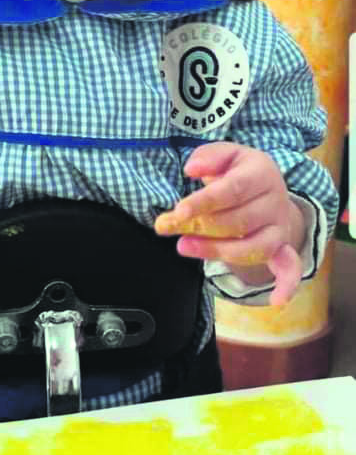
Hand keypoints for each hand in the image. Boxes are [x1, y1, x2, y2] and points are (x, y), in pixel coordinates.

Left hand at [154, 142, 305, 305]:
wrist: (268, 187)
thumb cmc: (239, 171)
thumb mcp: (226, 154)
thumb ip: (208, 157)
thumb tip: (191, 170)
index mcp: (262, 173)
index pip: (232, 190)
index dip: (204, 201)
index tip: (178, 211)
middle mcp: (275, 201)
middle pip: (238, 221)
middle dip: (199, 226)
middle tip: (164, 227)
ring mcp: (280, 227)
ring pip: (252, 248)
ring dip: (216, 251)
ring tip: (183, 246)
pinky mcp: (282, 248)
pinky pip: (290, 268)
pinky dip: (287, 284)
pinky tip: (276, 300)